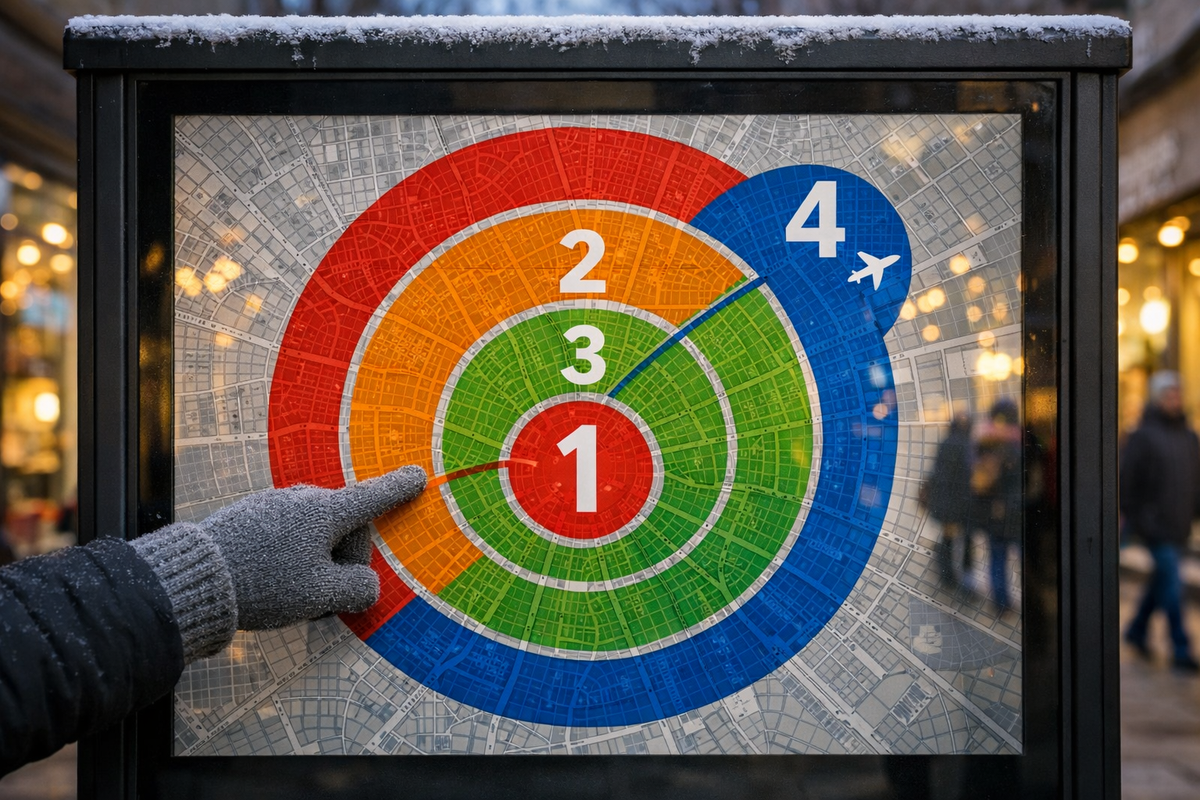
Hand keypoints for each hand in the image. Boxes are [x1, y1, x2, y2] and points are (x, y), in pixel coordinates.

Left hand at [199, 466, 425, 629]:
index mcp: (326, 512)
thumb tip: (366, 584)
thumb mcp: (321, 596)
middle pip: (343, 524)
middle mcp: (302, 500)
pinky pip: (285, 532)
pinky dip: (289, 555)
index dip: (398, 489)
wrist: (194, 579)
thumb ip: (358, 589)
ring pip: (312, 531)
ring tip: (291, 595)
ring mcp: (273, 504)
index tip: (417, 475)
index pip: (373, 497)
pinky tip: (268, 582)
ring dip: (315, 560)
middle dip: (344, 557)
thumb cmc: (264, 585)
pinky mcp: (249, 516)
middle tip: (325, 597)